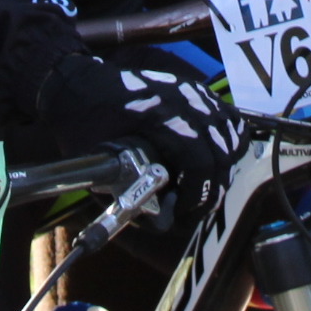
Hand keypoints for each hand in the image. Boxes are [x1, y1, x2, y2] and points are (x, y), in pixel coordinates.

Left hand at [0, 33, 240, 213]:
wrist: (79, 86)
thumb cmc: (84, 125)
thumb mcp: (98, 166)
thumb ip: (130, 197)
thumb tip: (163, 225)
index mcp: (161, 116)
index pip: (201, 161)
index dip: (198, 195)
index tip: (183, 212)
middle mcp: (184, 100)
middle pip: (222, 152)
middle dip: (211, 187)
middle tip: (191, 207)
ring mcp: (193, 92)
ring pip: (232, 134)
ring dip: (222, 166)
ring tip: (200, 184)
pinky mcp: (196, 90)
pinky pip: (228, 119)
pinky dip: (227, 142)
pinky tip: (209, 159)